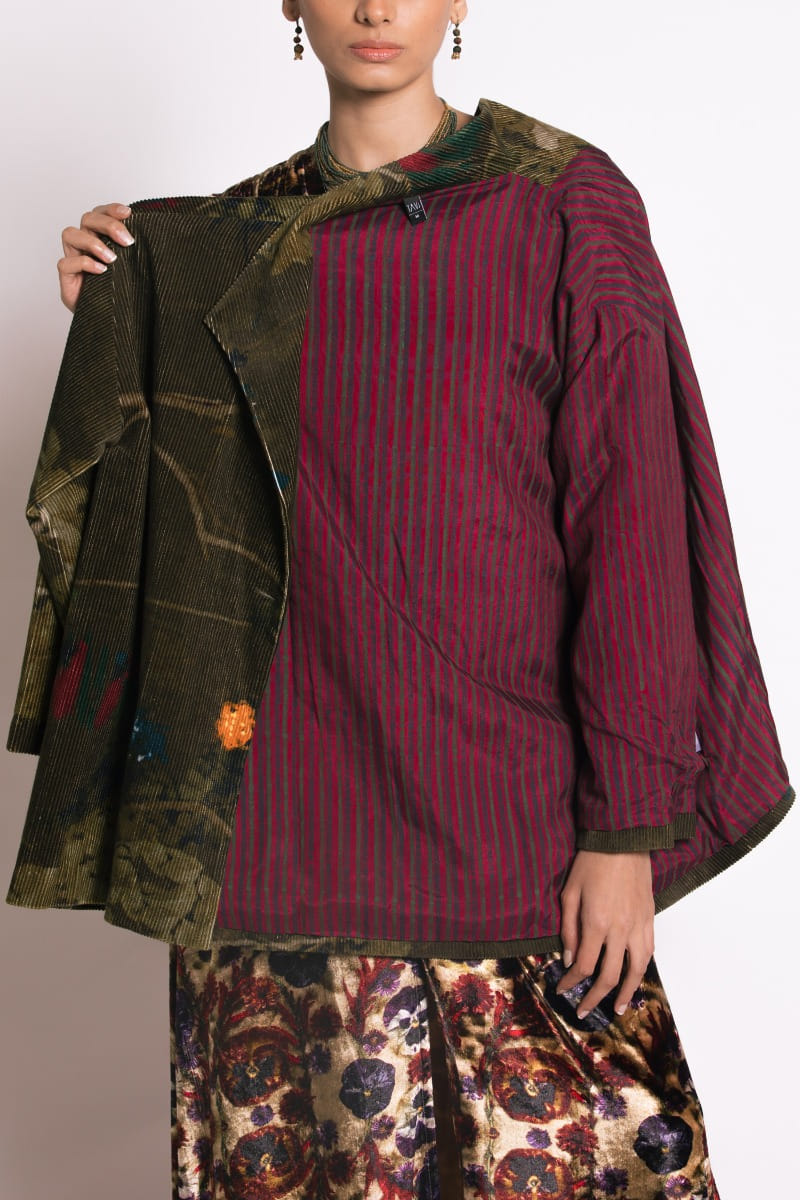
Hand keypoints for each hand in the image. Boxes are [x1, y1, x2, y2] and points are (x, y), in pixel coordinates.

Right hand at [57, 202, 134, 313]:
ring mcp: (74, 258)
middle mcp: (84, 244)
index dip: (111, 209)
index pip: (100, 213)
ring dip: (92, 242)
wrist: (109, 320)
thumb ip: (135, 252)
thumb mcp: (133, 268)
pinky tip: (101, 271)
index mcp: (99, 237)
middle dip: (107, 225)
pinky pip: (66, 263)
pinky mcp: (67, 277)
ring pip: (70, 234)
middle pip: (87, 219)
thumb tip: (154, 236)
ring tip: (112, 259)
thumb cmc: (121, 292)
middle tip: (127, 241)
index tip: (128, 213)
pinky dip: (84, 263)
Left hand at [556, 848, 654, 1018]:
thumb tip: (568, 957)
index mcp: (596, 923)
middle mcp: (620, 931)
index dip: (571, 982)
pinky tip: (635, 978)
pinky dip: (642, 970)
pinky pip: (648, 952)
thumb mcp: (569, 892)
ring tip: (619, 1009)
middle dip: (595, 998)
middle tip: (584, 1011)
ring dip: (627, 993)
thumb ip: (568, 928)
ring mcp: (638, 926)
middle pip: (610, 976)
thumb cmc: (591, 863)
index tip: (561, 990)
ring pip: (635, 970)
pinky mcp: (650, 920)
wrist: (623, 840)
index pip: (583, 965)